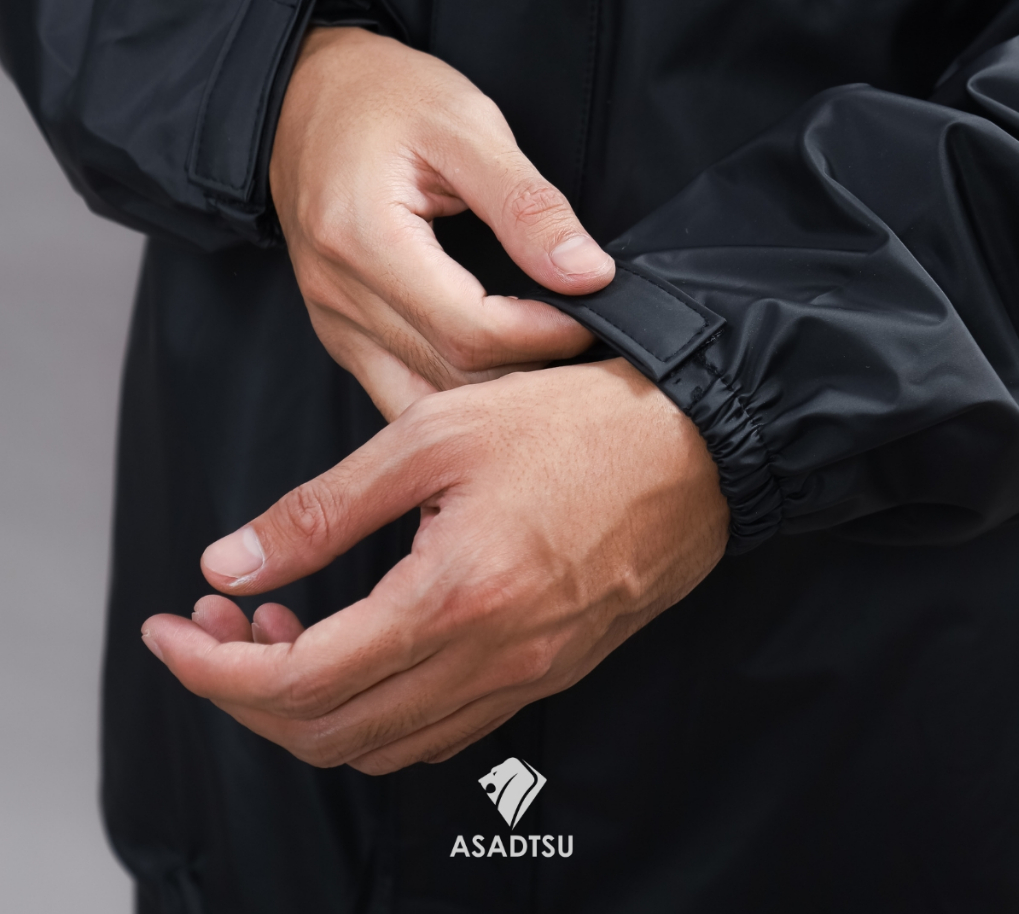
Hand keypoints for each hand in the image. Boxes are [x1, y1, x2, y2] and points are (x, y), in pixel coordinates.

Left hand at [141, 360, 728, 771]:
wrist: (694, 447)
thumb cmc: (574, 424)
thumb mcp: (432, 435)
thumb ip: (324, 508)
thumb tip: (234, 559)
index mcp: (454, 598)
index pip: (300, 678)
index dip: (215, 666)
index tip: (172, 630)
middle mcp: (493, 659)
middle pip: (332, 731)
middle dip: (247, 691)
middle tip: (220, 624)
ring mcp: (528, 676)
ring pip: (386, 745)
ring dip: (312, 705)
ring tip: (284, 629)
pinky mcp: (551, 671)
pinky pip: (444, 729)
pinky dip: (379, 710)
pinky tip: (365, 646)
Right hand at [270, 26, 614, 420]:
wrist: (304, 96)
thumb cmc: (386, 97)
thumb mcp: (467, 128)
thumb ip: (527, 206)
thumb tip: (587, 274)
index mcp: (365, 240)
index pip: (471, 330)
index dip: (544, 337)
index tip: (591, 317)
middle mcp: (338, 296)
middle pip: (452, 375)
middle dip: (527, 369)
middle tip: (580, 339)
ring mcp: (333, 323)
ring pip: (427, 400)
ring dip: (492, 393)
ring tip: (544, 357)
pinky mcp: (339, 334)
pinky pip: (400, 393)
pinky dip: (455, 392)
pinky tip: (496, 370)